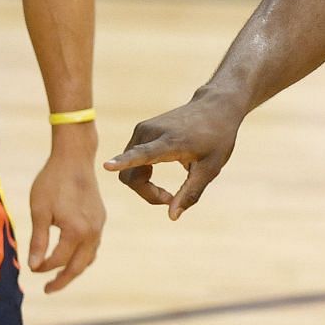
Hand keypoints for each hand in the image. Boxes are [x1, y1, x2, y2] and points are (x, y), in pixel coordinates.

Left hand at [28, 125, 105, 293]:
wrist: (75, 158)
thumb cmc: (52, 182)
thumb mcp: (39, 211)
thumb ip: (38, 241)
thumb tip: (34, 265)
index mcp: (76, 231)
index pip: (58, 259)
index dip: (43, 268)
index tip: (30, 269)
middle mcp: (92, 231)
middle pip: (79, 265)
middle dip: (64, 279)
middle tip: (48, 290)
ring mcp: (99, 224)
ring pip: (90, 256)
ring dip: (75, 268)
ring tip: (60, 276)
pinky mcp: (100, 217)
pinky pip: (94, 244)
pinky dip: (83, 255)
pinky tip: (71, 253)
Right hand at [104, 95, 241, 219]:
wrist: (216, 107)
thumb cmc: (217, 139)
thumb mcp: (211, 168)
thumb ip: (190, 193)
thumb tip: (172, 217)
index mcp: (170, 142)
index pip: (142, 154)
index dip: (124, 162)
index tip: (107, 166)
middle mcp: (150, 133)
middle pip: (131, 175)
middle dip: (146, 193)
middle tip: (170, 199)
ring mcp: (143, 130)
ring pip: (129, 170)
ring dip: (144, 185)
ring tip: (168, 192)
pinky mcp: (140, 131)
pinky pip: (131, 161)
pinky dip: (142, 174)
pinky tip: (159, 176)